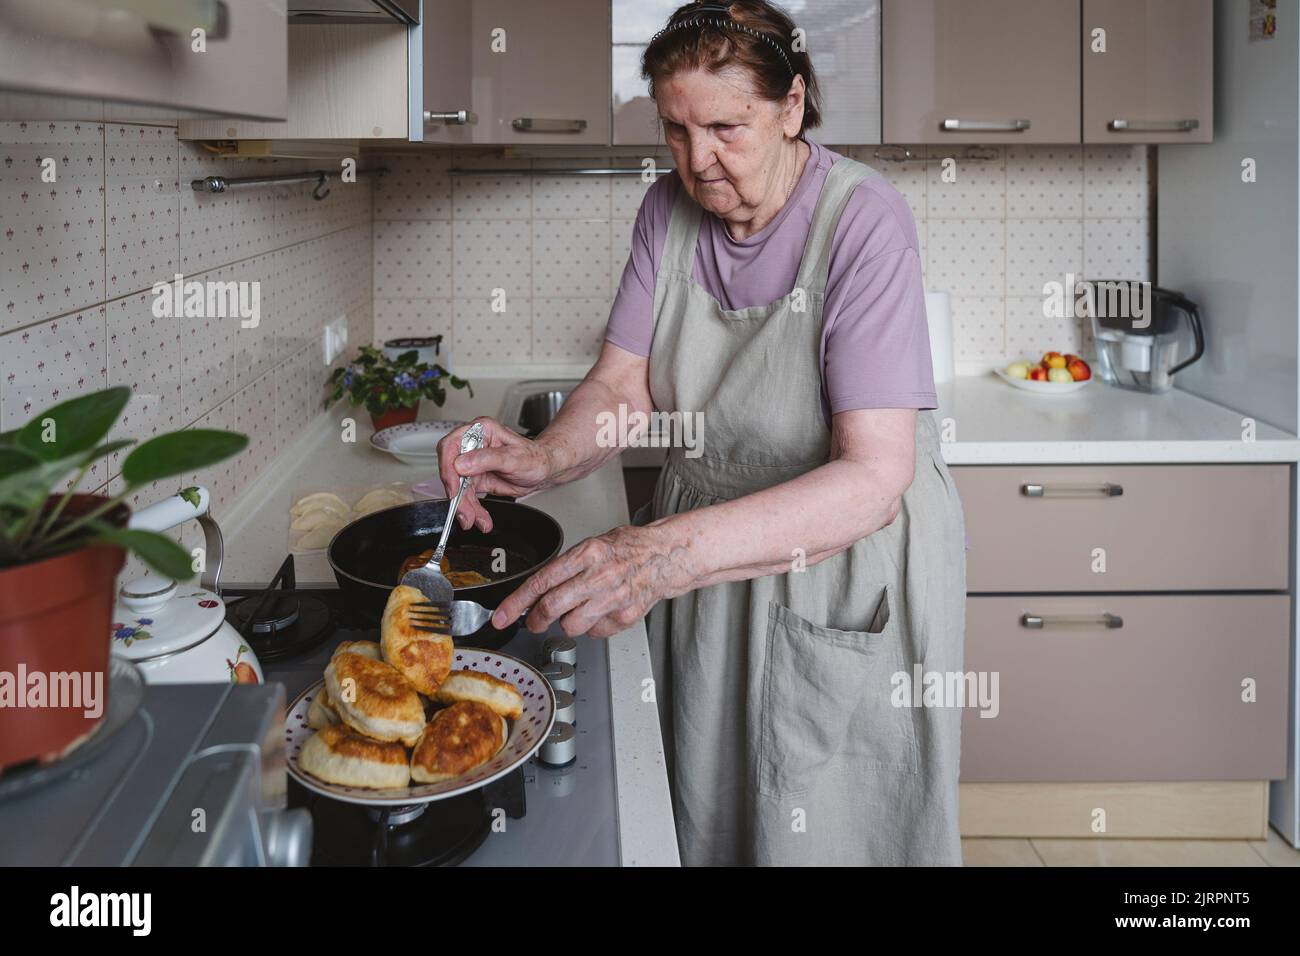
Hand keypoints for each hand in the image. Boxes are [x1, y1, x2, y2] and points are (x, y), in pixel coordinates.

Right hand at [436, 417, 552, 531]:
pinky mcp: (475, 479)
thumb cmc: (534, 457)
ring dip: (464, 507)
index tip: (454, 488)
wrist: (543, 470)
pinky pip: (467, 496)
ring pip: (457, 487)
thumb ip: (487, 459)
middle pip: (451, 470)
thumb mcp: (514, 457)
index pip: (451, 446)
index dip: (448, 468)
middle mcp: (473, 445)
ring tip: (475, 519)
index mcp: (480, 430)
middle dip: (457, 495)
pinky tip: (479, 518)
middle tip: (465, 512)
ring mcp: (472, 463)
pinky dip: (471, 510)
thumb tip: (461, 464)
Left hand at [492, 524, 694, 638]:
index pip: (542, 581)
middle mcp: (599, 576)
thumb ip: (566, 567)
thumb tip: (537, 591)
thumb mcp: (592, 546)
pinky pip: (595, 632)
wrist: (665, 556)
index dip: (517, 603)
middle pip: (552, 607)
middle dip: (536, 620)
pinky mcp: (625, 616)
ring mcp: (613, 599)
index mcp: (587, 554)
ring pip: (571, 626)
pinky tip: (601, 611)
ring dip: (567, 622)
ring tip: (579, 608)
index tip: (502, 616)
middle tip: (533, 622)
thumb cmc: (628, 548)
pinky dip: (592, 626)